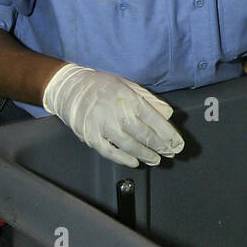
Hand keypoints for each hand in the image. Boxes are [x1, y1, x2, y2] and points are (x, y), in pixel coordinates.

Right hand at [43, 64, 184, 166]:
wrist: (70, 88)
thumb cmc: (102, 85)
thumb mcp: (128, 85)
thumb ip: (149, 100)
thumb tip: (168, 113)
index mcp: (128, 98)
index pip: (154, 119)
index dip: (168, 133)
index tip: (177, 143)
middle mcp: (117, 112)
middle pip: (144, 134)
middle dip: (160, 146)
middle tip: (171, 153)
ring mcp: (102, 125)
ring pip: (129, 145)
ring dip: (145, 154)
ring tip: (156, 160)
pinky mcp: (90, 136)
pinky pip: (109, 152)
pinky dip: (123, 159)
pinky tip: (134, 162)